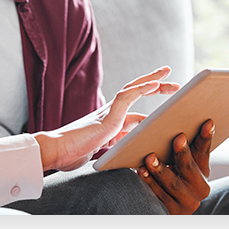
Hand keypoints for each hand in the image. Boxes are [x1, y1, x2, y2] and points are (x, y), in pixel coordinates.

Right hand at [34, 67, 179, 172]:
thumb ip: (114, 151)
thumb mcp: (102, 154)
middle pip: (135, 92)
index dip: (148, 104)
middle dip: (154, 85)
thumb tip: (130, 155)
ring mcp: (108, 112)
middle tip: (172, 79)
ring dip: (151, 81)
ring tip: (167, 73)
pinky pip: (126, 96)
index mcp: (109, 123)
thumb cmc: (72, 155)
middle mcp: (109, 113)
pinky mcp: (107, 115)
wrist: (56, 153)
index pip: (134, 109)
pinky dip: (141, 89)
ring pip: (132, 88)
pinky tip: (154, 84)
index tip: (162, 98)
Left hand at [137, 119, 213, 214]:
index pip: (204, 151)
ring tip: (149, 157)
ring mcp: (188, 202)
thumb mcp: (177, 161)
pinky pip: (160, 195)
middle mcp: (200, 188)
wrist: (163, 204)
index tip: (208, 121)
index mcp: (203, 171)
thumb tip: (173, 121)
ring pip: (173, 183)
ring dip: (161, 169)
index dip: (206, 137)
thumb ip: (180, 146)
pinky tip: (141, 171)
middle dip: (183, 153)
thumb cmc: (169, 173)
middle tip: (178, 138)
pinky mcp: (173, 212)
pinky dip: (150, 182)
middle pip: (190, 168)